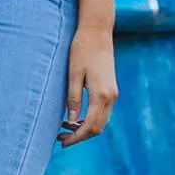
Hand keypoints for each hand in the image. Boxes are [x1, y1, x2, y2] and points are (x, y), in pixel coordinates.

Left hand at [59, 24, 117, 145]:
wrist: (97, 32)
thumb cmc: (81, 49)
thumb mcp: (73, 73)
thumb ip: (73, 97)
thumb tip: (70, 120)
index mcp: (101, 94)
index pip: (90, 126)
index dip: (76, 137)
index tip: (62, 142)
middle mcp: (111, 97)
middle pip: (98, 127)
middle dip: (80, 136)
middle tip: (61, 139)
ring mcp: (113, 93)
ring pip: (102, 121)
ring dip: (85, 128)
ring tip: (65, 129)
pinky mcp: (111, 89)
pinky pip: (102, 111)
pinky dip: (91, 119)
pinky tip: (75, 117)